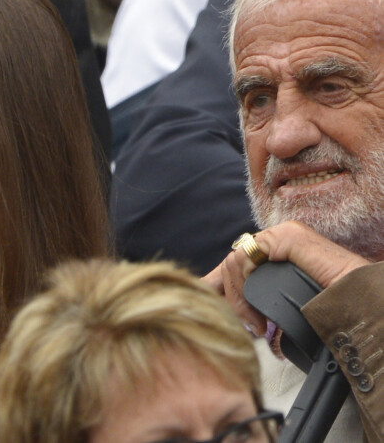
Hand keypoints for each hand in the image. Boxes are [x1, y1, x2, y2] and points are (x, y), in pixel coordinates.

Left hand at [203, 221, 369, 335]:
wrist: (363, 304)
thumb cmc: (335, 307)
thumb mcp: (290, 307)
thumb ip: (269, 306)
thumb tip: (252, 325)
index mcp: (278, 254)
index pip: (238, 263)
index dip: (218, 282)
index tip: (202, 297)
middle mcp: (276, 240)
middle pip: (231, 262)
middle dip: (220, 291)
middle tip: (226, 321)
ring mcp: (281, 236)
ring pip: (234, 262)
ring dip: (238, 301)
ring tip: (257, 328)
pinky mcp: (285, 237)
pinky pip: (244, 257)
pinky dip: (242, 287)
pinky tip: (256, 312)